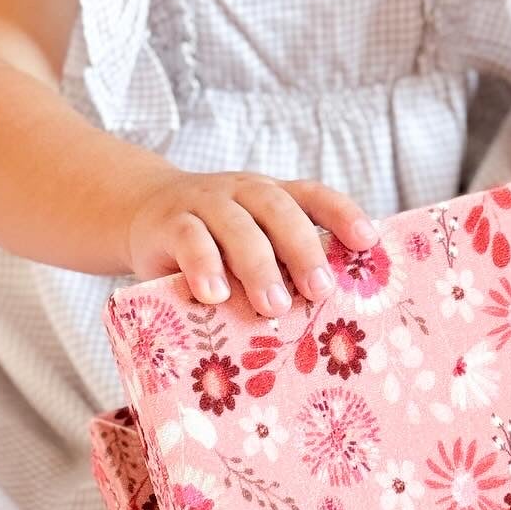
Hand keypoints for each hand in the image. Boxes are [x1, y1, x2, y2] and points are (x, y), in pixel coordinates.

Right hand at [124, 172, 376, 313]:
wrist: (142, 212)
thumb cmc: (214, 241)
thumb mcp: (250, 243)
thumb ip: (280, 265)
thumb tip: (329, 317)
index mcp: (273, 196)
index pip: (314, 195)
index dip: (343, 214)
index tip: (368, 243)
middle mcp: (243, 192)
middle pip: (279, 209)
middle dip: (303, 248)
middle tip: (320, 290)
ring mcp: (205, 203)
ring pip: (236, 225)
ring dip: (258, 265)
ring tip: (274, 306)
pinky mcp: (169, 223)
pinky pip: (189, 239)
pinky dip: (204, 265)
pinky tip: (215, 295)